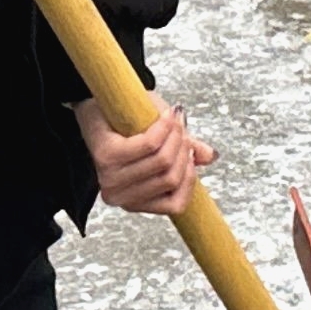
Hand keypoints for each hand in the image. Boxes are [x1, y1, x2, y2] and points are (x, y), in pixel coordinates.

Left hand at [77, 95, 214, 216]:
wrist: (100, 106)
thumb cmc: (130, 126)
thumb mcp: (164, 143)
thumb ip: (186, 152)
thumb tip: (210, 156)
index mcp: (136, 202)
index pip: (177, 203)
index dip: (190, 176)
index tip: (191, 152)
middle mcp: (120, 196)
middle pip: (171, 177)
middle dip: (184, 149)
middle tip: (182, 128)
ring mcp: (111, 178)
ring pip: (163, 160)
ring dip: (175, 134)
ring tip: (174, 119)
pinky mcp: (107, 156)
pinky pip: (149, 144)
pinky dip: (163, 126)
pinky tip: (165, 115)